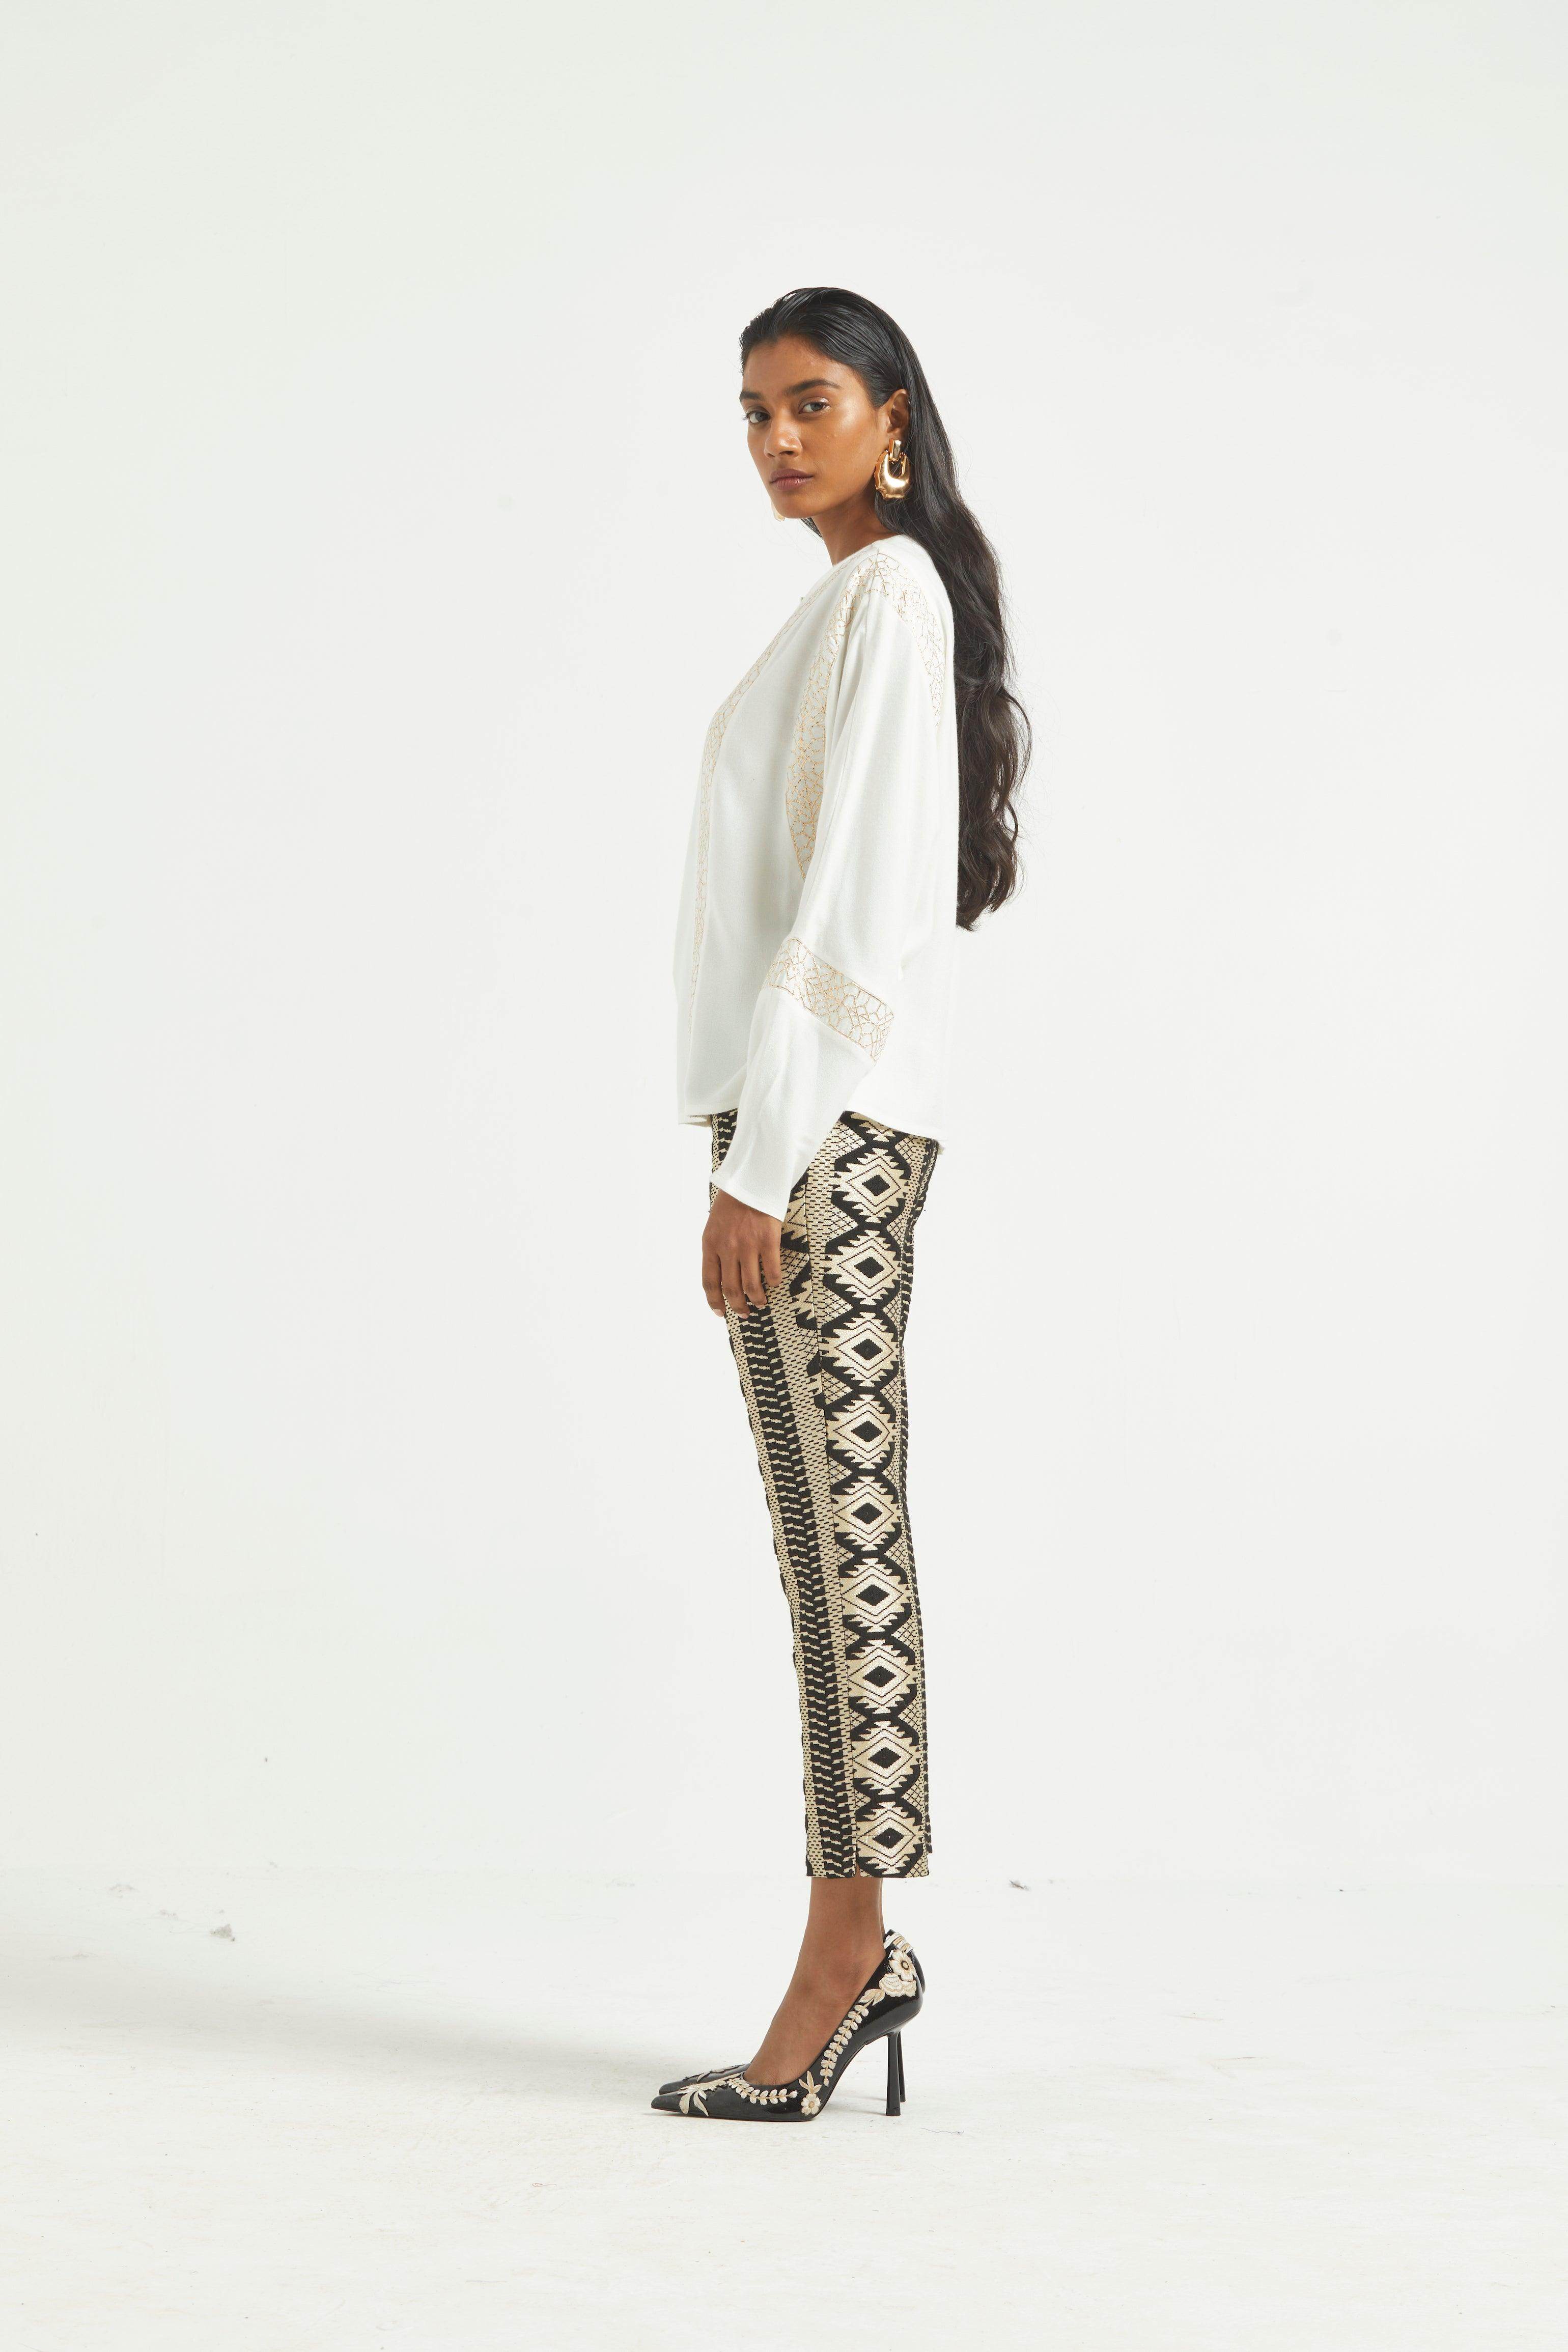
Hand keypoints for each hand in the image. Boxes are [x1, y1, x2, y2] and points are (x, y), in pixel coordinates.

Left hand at [702, 1189, 782, 1318]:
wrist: (751, 1181)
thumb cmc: (732, 1204)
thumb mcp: (714, 1227)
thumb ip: (715, 1250)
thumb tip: (719, 1276)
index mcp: (710, 1245)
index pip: (709, 1282)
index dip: (714, 1302)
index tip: (720, 1313)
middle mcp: (727, 1248)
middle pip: (730, 1288)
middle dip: (737, 1306)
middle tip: (744, 1313)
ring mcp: (747, 1245)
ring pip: (751, 1285)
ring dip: (756, 1299)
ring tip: (760, 1302)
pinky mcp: (767, 1241)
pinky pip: (771, 1271)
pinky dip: (773, 1282)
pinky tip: (774, 1283)